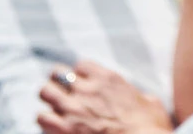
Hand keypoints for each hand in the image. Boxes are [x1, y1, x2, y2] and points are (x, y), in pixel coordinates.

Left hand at [39, 60, 173, 133]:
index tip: (83, 85)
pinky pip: (41, 117)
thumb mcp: (152, 103)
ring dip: (49, 101)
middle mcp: (88, 88)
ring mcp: (73, 108)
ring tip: (55, 111)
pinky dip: (45, 122)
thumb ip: (139, 97)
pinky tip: (53, 128)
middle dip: (59, 84)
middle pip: (57, 74)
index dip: (80, 76)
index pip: (81, 65)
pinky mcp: (63, 128)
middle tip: (63, 96)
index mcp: (108, 79)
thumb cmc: (151, 129)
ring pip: (44, 92)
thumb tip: (141, 100)